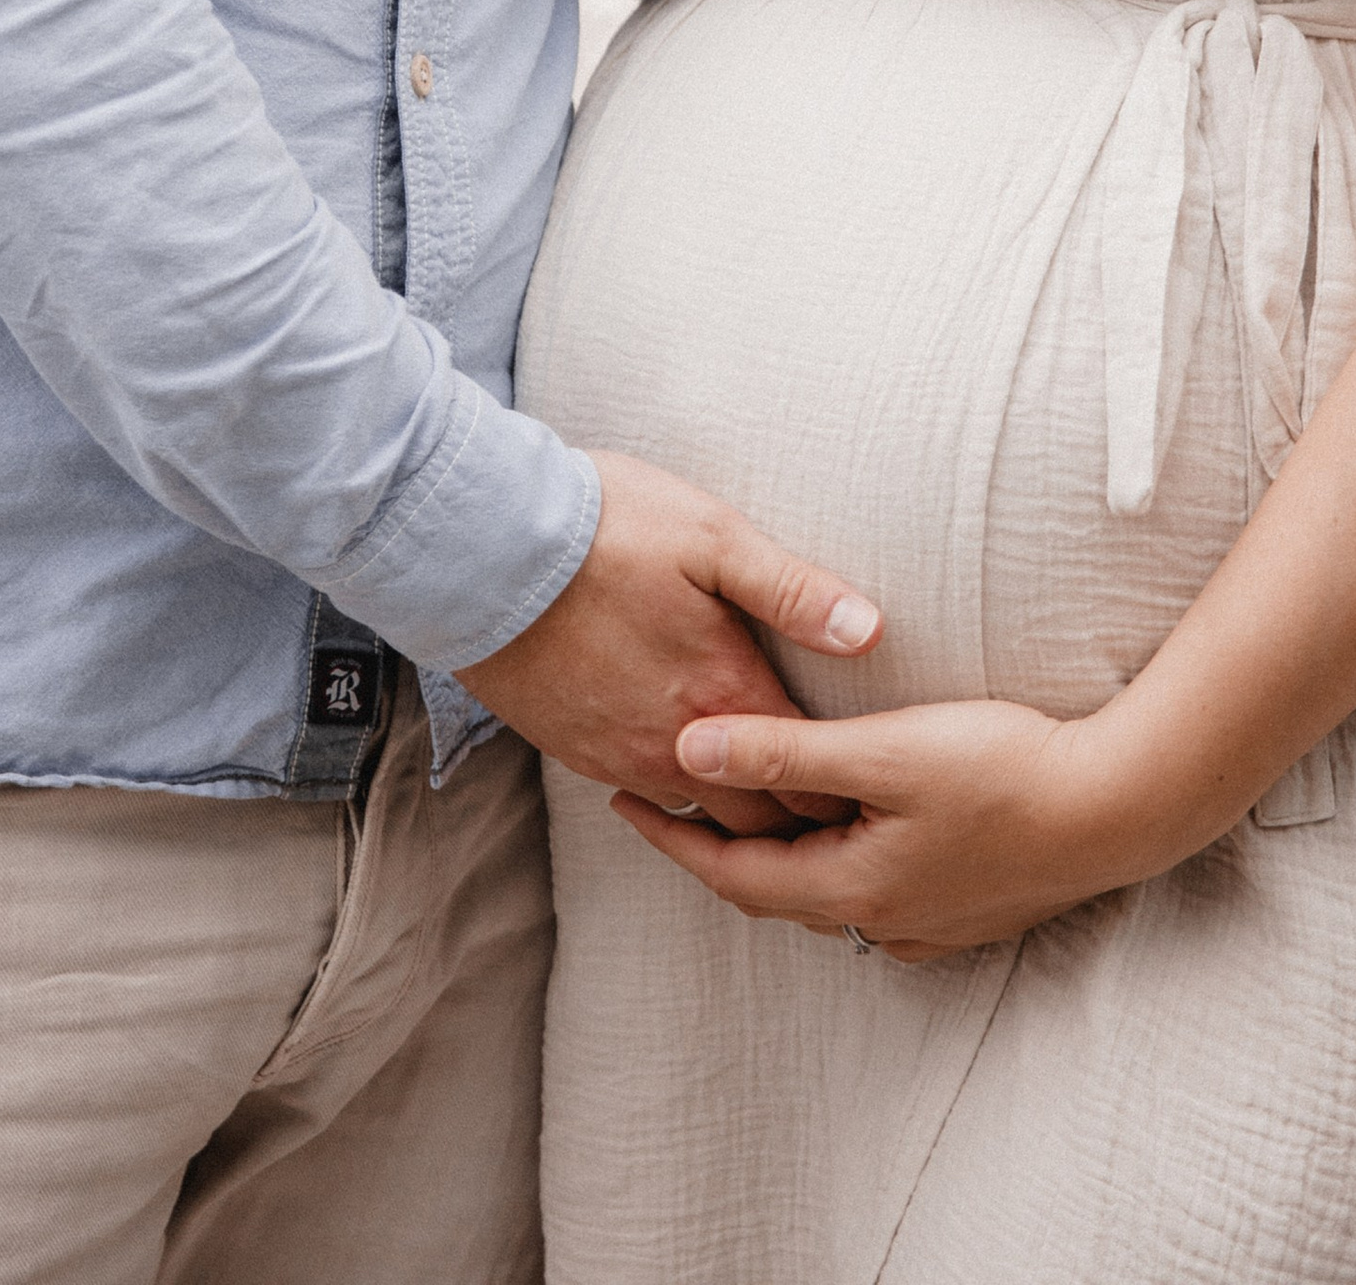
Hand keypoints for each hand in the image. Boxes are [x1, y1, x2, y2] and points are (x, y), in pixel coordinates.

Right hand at [458, 450, 881, 835]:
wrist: (481, 548)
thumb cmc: (604, 529)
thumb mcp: (711, 537)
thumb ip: (794, 590)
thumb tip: (872, 631)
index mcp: (724, 695)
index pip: (809, 783)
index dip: (847, 795)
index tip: (874, 796)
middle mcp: (679, 747)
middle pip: (761, 824)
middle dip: (802, 827)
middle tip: (840, 817)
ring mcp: (622, 756)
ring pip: (702, 820)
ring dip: (741, 818)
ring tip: (776, 805)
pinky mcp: (577, 750)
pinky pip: (645, 796)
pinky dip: (681, 797)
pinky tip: (697, 771)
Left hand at [612, 695, 1167, 956]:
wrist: (1119, 807)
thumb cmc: (1004, 768)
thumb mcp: (884, 750)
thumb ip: (784, 753)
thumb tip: (688, 751)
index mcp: (850, 888)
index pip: (732, 874)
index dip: (671, 836)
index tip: (621, 799)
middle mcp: (882, 923)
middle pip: (773, 890)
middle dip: (715, 849)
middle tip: (665, 802)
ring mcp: (928, 925)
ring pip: (824, 895)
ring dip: (777, 858)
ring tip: (741, 812)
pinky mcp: (966, 910)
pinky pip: (872, 893)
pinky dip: (833, 862)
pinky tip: (841, 832)